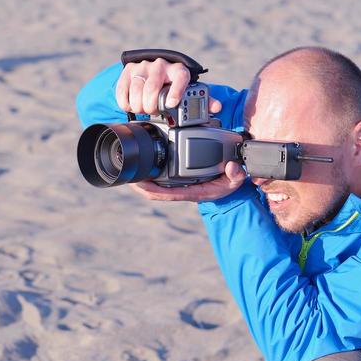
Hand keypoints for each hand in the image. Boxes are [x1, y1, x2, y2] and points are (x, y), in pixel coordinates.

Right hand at [115, 56, 223, 116]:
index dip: (176, 91)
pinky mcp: (128, 70)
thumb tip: (216, 107)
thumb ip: (203, 100)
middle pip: (152, 87)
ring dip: (138, 105)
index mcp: (178, 70)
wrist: (154, 68)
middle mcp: (160, 65)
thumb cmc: (174, 83)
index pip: (180, 77)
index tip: (171, 104)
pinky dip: (125, 102)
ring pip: (137, 88)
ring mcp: (143, 66)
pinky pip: (123, 88)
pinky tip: (131, 105)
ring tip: (143, 109)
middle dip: (151, 105)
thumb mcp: (188, 89)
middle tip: (153, 111)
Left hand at [129, 162, 247, 201]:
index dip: (150, 190)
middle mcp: (181, 189)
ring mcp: (177, 185)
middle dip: (139, 185)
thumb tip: (231, 167)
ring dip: (141, 180)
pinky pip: (159, 179)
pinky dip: (148, 174)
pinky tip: (140, 167)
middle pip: (154, 191)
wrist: (226, 184)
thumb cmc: (226, 183)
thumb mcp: (234, 181)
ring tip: (127, 171)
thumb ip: (235, 175)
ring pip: (154, 186)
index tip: (138, 183)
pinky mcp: (176, 178)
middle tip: (125, 175)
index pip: (166, 194)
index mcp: (191, 192)